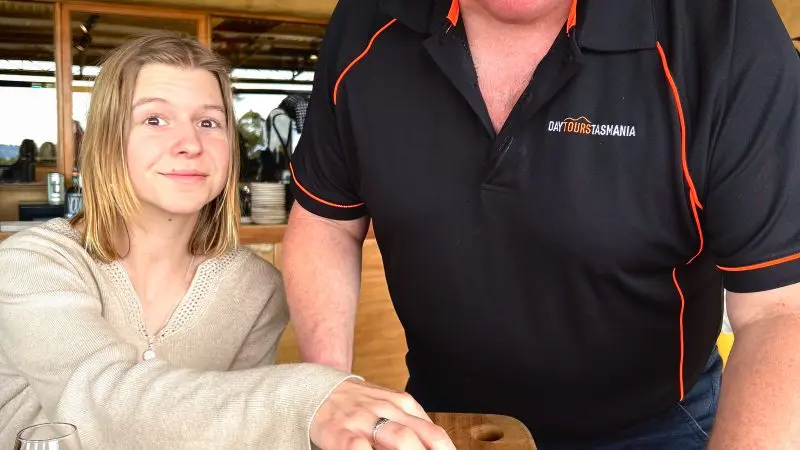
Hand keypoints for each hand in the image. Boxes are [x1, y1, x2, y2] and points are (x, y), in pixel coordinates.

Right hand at [310, 379, 455, 448]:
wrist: (315, 389)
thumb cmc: (356, 404)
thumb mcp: (388, 406)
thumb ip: (411, 424)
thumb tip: (436, 447)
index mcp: (402, 404)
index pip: (433, 433)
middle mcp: (387, 410)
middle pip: (420, 435)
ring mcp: (364, 420)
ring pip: (399, 438)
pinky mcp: (341, 433)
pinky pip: (360, 448)